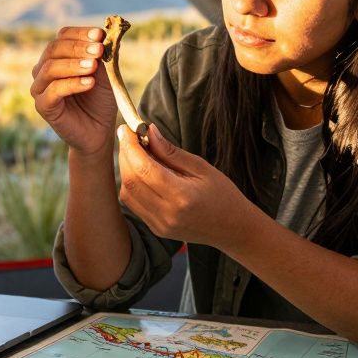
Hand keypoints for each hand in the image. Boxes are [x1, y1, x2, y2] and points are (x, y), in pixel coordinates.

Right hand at [31, 26, 116, 155]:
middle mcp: (44, 69)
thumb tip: (105, 34)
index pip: (63, 36)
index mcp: (57, 56)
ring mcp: (40, 87)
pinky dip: (72, 84)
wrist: (98, 130)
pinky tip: (89, 83)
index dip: (80, 33)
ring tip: (94, 66)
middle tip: (99, 50)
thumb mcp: (105, 73)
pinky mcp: (43, 106)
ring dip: (74, 64)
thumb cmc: (100, 99)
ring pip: (50, 68)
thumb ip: (103, 55)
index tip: (100, 34)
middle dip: (78, 48)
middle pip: (54, 49)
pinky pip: (53, 91)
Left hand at [116, 124, 261, 246]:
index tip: (126, 129)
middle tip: (128, 137)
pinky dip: (131, 184)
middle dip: (125, 155)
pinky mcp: (156, 228)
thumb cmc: (222, 194)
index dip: (131, 147)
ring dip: (125, 169)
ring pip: (127, 193)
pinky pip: (133, 204)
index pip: (145, 169)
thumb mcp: (201, 167)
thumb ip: (171, 151)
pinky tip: (140, 171)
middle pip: (131, 181)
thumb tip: (149, 131)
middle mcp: (167, 214)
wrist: (232, 228)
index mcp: (182, 197)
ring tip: (135, 152)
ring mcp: (160, 224)